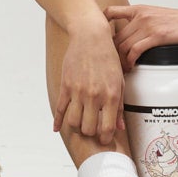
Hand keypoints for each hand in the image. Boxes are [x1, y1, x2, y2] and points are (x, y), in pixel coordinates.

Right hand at [54, 26, 128, 146]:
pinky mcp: (65, 85)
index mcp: (110, 95)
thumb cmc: (108, 57)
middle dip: (91, 133)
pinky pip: (60, 109)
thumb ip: (119, 106)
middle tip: (93, 130)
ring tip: (81, 124)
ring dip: (77, 127)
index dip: (105, 139)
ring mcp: (78, 91)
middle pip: (88, 128)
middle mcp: (94, 95)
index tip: (104, 140)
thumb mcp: (120, 81)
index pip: (106, 128)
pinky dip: (58, 121)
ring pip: (73, 122)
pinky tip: (57, 128)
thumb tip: (119, 127)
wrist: (91, 37)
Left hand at [105, 4, 177, 66]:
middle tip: (109, 65)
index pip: (110, 12)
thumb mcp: (157, 15)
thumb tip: (127, 35)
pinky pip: (135, 50)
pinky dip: (130, 61)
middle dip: (110, 52)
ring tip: (120, 70)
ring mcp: (148, 25)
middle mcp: (140, 15)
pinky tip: (132, 66)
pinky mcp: (156, 35)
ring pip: (122, 45)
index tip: (98, 38)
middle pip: (114, 36)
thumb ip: (141, 22)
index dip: (100, 24)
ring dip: (119, 60)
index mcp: (139, 9)